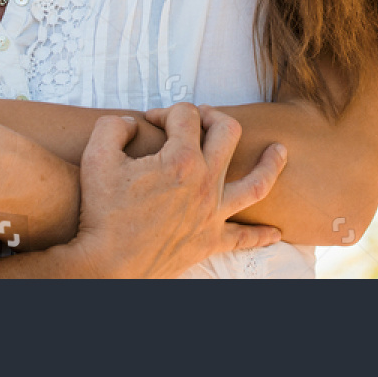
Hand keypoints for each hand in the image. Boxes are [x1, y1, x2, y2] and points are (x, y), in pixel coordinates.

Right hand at [68, 103, 286, 277]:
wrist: (105, 265)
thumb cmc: (99, 211)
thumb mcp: (97, 155)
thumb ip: (115, 125)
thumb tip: (134, 122)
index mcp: (181, 160)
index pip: (186, 115)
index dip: (166, 111)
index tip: (149, 121)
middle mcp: (205, 183)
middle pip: (228, 133)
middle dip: (214, 117)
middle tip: (202, 117)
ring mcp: (212, 214)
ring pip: (256, 183)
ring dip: (270, 164)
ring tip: (280, 151)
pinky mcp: (209, 242)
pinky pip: (243, 238)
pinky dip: (261, 235)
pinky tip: (276, 233)